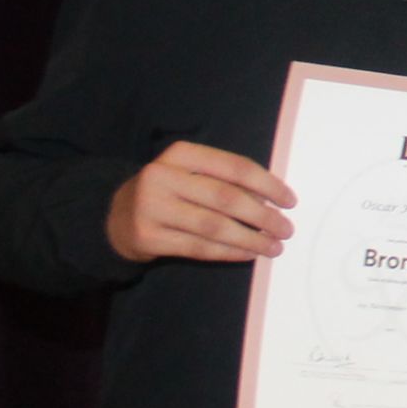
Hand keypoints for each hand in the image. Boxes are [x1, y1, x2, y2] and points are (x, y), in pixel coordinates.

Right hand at [106, 141, 294, 263]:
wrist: (116, 215)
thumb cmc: (170, 191)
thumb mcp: (191, 173)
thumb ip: (226, 180)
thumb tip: (272, 200)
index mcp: (180, 153)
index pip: (234, 167)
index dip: (267, 184)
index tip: (290, 201)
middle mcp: (162, 177)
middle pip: (225, 198)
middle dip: (262, 216)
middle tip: (286, 229)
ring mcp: (151, 208)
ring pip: (213, 226)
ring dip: (250, 239)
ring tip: (273, 247)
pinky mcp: (147, 237)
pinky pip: (198, 247)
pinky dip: (228, 252)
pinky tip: (248, 254)